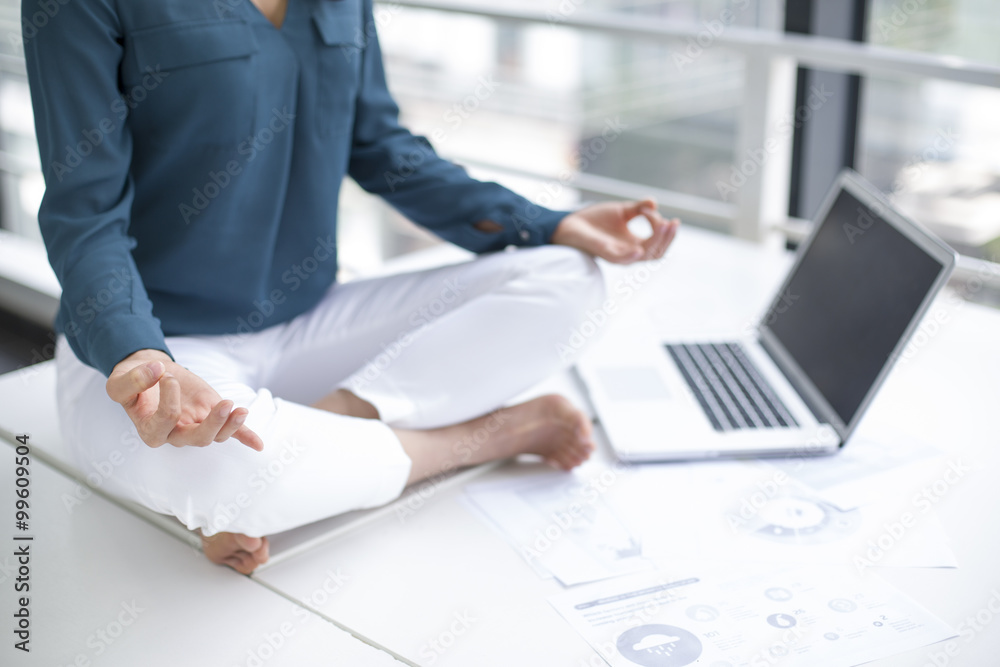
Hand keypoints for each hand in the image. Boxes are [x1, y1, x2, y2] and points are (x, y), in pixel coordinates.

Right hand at [106, 349, 263, 450]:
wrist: (150, 372)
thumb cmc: (132, 380)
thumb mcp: (120, 380)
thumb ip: (132, 380)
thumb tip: (156, 371)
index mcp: (151, 430)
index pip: (166, 421)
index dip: (169, 398)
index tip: (166, 375)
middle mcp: (176, 434)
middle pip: (197, 439)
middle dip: (213, 425)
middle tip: (223, 404)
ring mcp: (196, 425)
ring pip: (216, 435)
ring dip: (232, 426)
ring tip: (241, 410)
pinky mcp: (211, 415)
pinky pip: (231, 432)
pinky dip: (245, 437)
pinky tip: (258, 445)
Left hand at [551, 198, 678, 263]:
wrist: (570, 224)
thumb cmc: (595, 221)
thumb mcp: (621, 211)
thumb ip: (638, 209)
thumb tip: (654, 203)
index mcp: (635, 244)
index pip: (658, 243)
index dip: (662, 227)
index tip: (649, 208)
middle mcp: (629, 253)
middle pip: (657, 253)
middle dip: (668, 237)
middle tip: (673, 223)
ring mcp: (617, 254)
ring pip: (644, 256)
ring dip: (657, 241)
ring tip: (665, 225)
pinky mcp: (603, 252)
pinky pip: (620, 259)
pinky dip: (631, 256)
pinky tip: (639, 249)